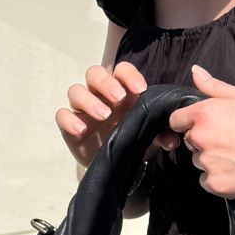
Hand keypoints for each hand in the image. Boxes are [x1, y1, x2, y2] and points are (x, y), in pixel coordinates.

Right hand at [56, 62, 179, 168]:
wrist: (116, 164)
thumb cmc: (134, 140)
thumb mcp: (150, 137)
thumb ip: (161, 134)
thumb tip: (172, 140)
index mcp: (122, 90)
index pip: (121, 70)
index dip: (129, 75)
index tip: (141, 90)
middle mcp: (99, 94)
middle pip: (94, 73)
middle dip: (106, 83)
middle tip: (119, 98)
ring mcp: (82, 109)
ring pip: (75, 90)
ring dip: (88, 100)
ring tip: (103, 115)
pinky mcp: (69, 126)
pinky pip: (62, 115)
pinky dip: (69, 120)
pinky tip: (82, 129)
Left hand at [168, 64, 234, 198]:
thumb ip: (216, 87)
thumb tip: (195, 71)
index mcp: (206, 113)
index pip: (177, 119)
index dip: (190, 121)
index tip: (209, 125)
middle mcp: (202, 138)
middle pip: (191, 141)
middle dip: (206, 140)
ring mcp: (208, 164)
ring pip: (200, 161)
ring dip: (213, 160)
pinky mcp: (216, 185)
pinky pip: (208, 181)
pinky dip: (220, 178)